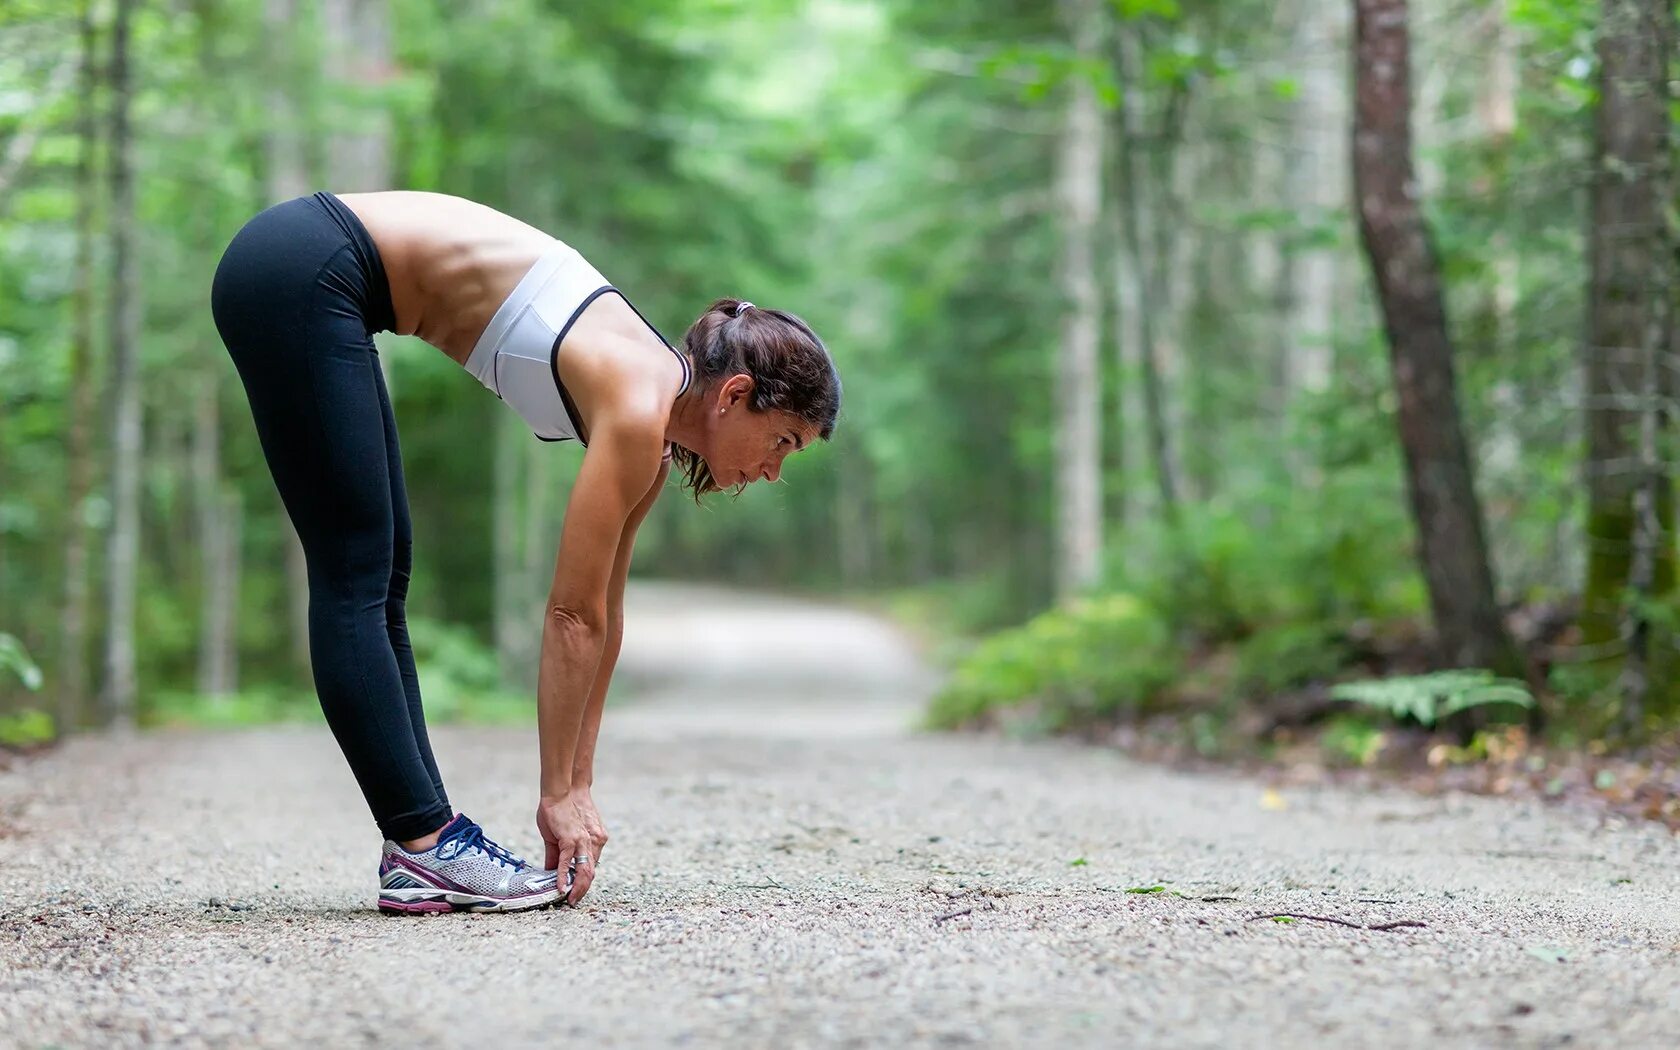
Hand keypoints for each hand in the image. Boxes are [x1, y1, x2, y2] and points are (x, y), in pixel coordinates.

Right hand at [536, 788, 607, 905]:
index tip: (574, 894)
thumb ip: (554, 857)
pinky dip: (564, 877)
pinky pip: (567, 863)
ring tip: (570, 900)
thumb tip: (551, 872)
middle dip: (582, 890)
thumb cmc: (556, 814)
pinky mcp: (570, 840)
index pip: (588, 869)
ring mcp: (581, 842)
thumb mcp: (555, 839)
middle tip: (573, 902)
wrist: (557, 795)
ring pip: (584, 871)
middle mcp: (588, 844)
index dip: (582, 883)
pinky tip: (560, 887)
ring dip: (577, 888)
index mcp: (587, 844)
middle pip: (590, 874)